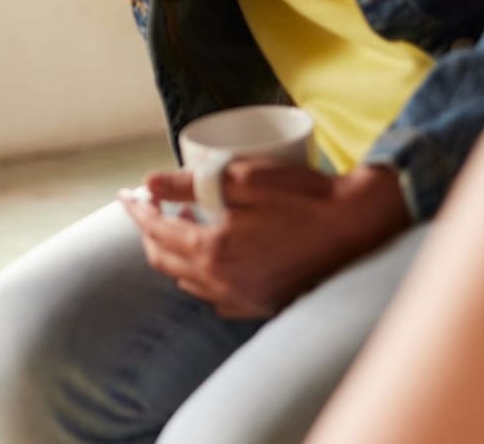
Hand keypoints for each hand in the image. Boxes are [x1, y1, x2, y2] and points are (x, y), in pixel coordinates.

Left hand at [121, 162, 409, 317]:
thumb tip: (149, 182)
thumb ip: (191, 182)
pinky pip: (215, 298)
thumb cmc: (303, 197)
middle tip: (146, 208)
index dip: (137, 210)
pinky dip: (201, 278)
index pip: (157, 230)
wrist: (358, 228)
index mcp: (214, 250)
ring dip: (173, 255)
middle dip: (149, 233)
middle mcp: (224, 283)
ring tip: (176, 226)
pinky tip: (209, 259)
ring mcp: (244, 299)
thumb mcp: (243, 179)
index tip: (125, 195)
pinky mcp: (263, 306)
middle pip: (165, 261)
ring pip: (188, 283)